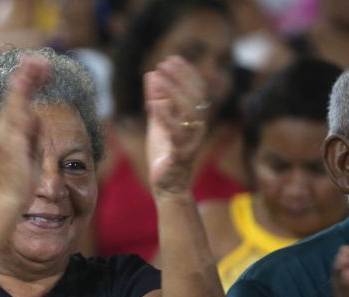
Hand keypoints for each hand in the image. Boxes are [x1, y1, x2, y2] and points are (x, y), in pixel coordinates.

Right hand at [0, 55, 50, 210]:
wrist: (9, 199)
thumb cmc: (20, 179)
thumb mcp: (30, 150)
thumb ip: (32, 133)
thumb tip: (36, 117)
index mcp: (5, 128)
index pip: (17, 99)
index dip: (27, 81)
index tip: (37, 64)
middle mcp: (0, 127)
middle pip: (16, 94)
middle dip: (28, 75)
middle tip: (40, 59)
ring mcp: (3, 134)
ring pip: (16, 101)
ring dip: (26, 81)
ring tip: (37, 63)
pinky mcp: (10, 142)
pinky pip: (17, 115)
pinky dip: (21, 98)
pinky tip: (25, 83)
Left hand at [144, 55, 208, 196]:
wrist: (167, 186)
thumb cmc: (165, 154)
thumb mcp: (159, 122)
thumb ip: (157, 99)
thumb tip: (151, 74)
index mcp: (195, 120)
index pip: (197, 91)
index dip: (187, 73)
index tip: (172, 58)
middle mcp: (197, 129)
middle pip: (195, 97)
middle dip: (181, 77)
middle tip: (165, 63)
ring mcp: (191, 141)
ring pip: (189, 112)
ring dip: (174, 91)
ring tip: (159, 76)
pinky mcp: (180, 155)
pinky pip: (176, 134)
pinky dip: (166, 117)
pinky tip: (154, 104)